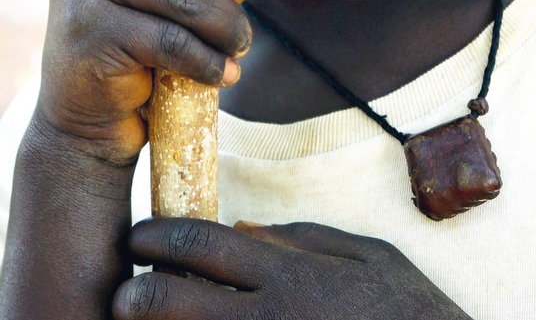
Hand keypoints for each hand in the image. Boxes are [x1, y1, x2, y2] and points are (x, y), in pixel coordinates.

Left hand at [113, 218, 469, 319]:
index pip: (203, 244)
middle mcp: (269, 317)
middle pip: (174, 301)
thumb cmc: (409, 314)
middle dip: (134, 294)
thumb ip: (307, 239)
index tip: (138, 237)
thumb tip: (245, 230)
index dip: (159, 237)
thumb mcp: (371, 256)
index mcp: (290, 274)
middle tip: (122, 293)